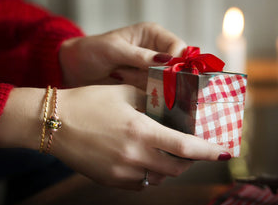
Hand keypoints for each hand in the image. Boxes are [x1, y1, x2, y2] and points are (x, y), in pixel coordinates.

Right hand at [50, 85, 229, 189]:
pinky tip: (143, 160)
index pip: (186, 147)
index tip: (224, 151)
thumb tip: (171, 107)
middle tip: (190, 148)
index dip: (209, 151)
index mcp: (140, 131)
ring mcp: (121, 172)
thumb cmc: (86, 102)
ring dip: (169, 167)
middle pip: (176, 167)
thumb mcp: (123, 94)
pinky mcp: (110, 180)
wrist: (53, 122)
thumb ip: (151, 102)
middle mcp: (134, 156)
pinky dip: (149, 174)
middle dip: (189, 160)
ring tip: (165, 152)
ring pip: (159, 178)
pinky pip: (140, 183)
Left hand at [59, 22, 186, 89]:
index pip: (177, 47)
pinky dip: (141, 93)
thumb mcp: (114, 50)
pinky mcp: (142, 86)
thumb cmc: (91, 51)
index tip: (166, 73)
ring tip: (120, 75)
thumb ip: (140, 56)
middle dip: (159, 76)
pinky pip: (153, 93)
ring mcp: (149, 71)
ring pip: (164, 83)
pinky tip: (123, 84)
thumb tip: (167, 60)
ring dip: (144, 84)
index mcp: (152, 35)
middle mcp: (155, 52)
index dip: (176, 61)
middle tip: (135, 75)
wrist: (74, 69)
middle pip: (175, 68)